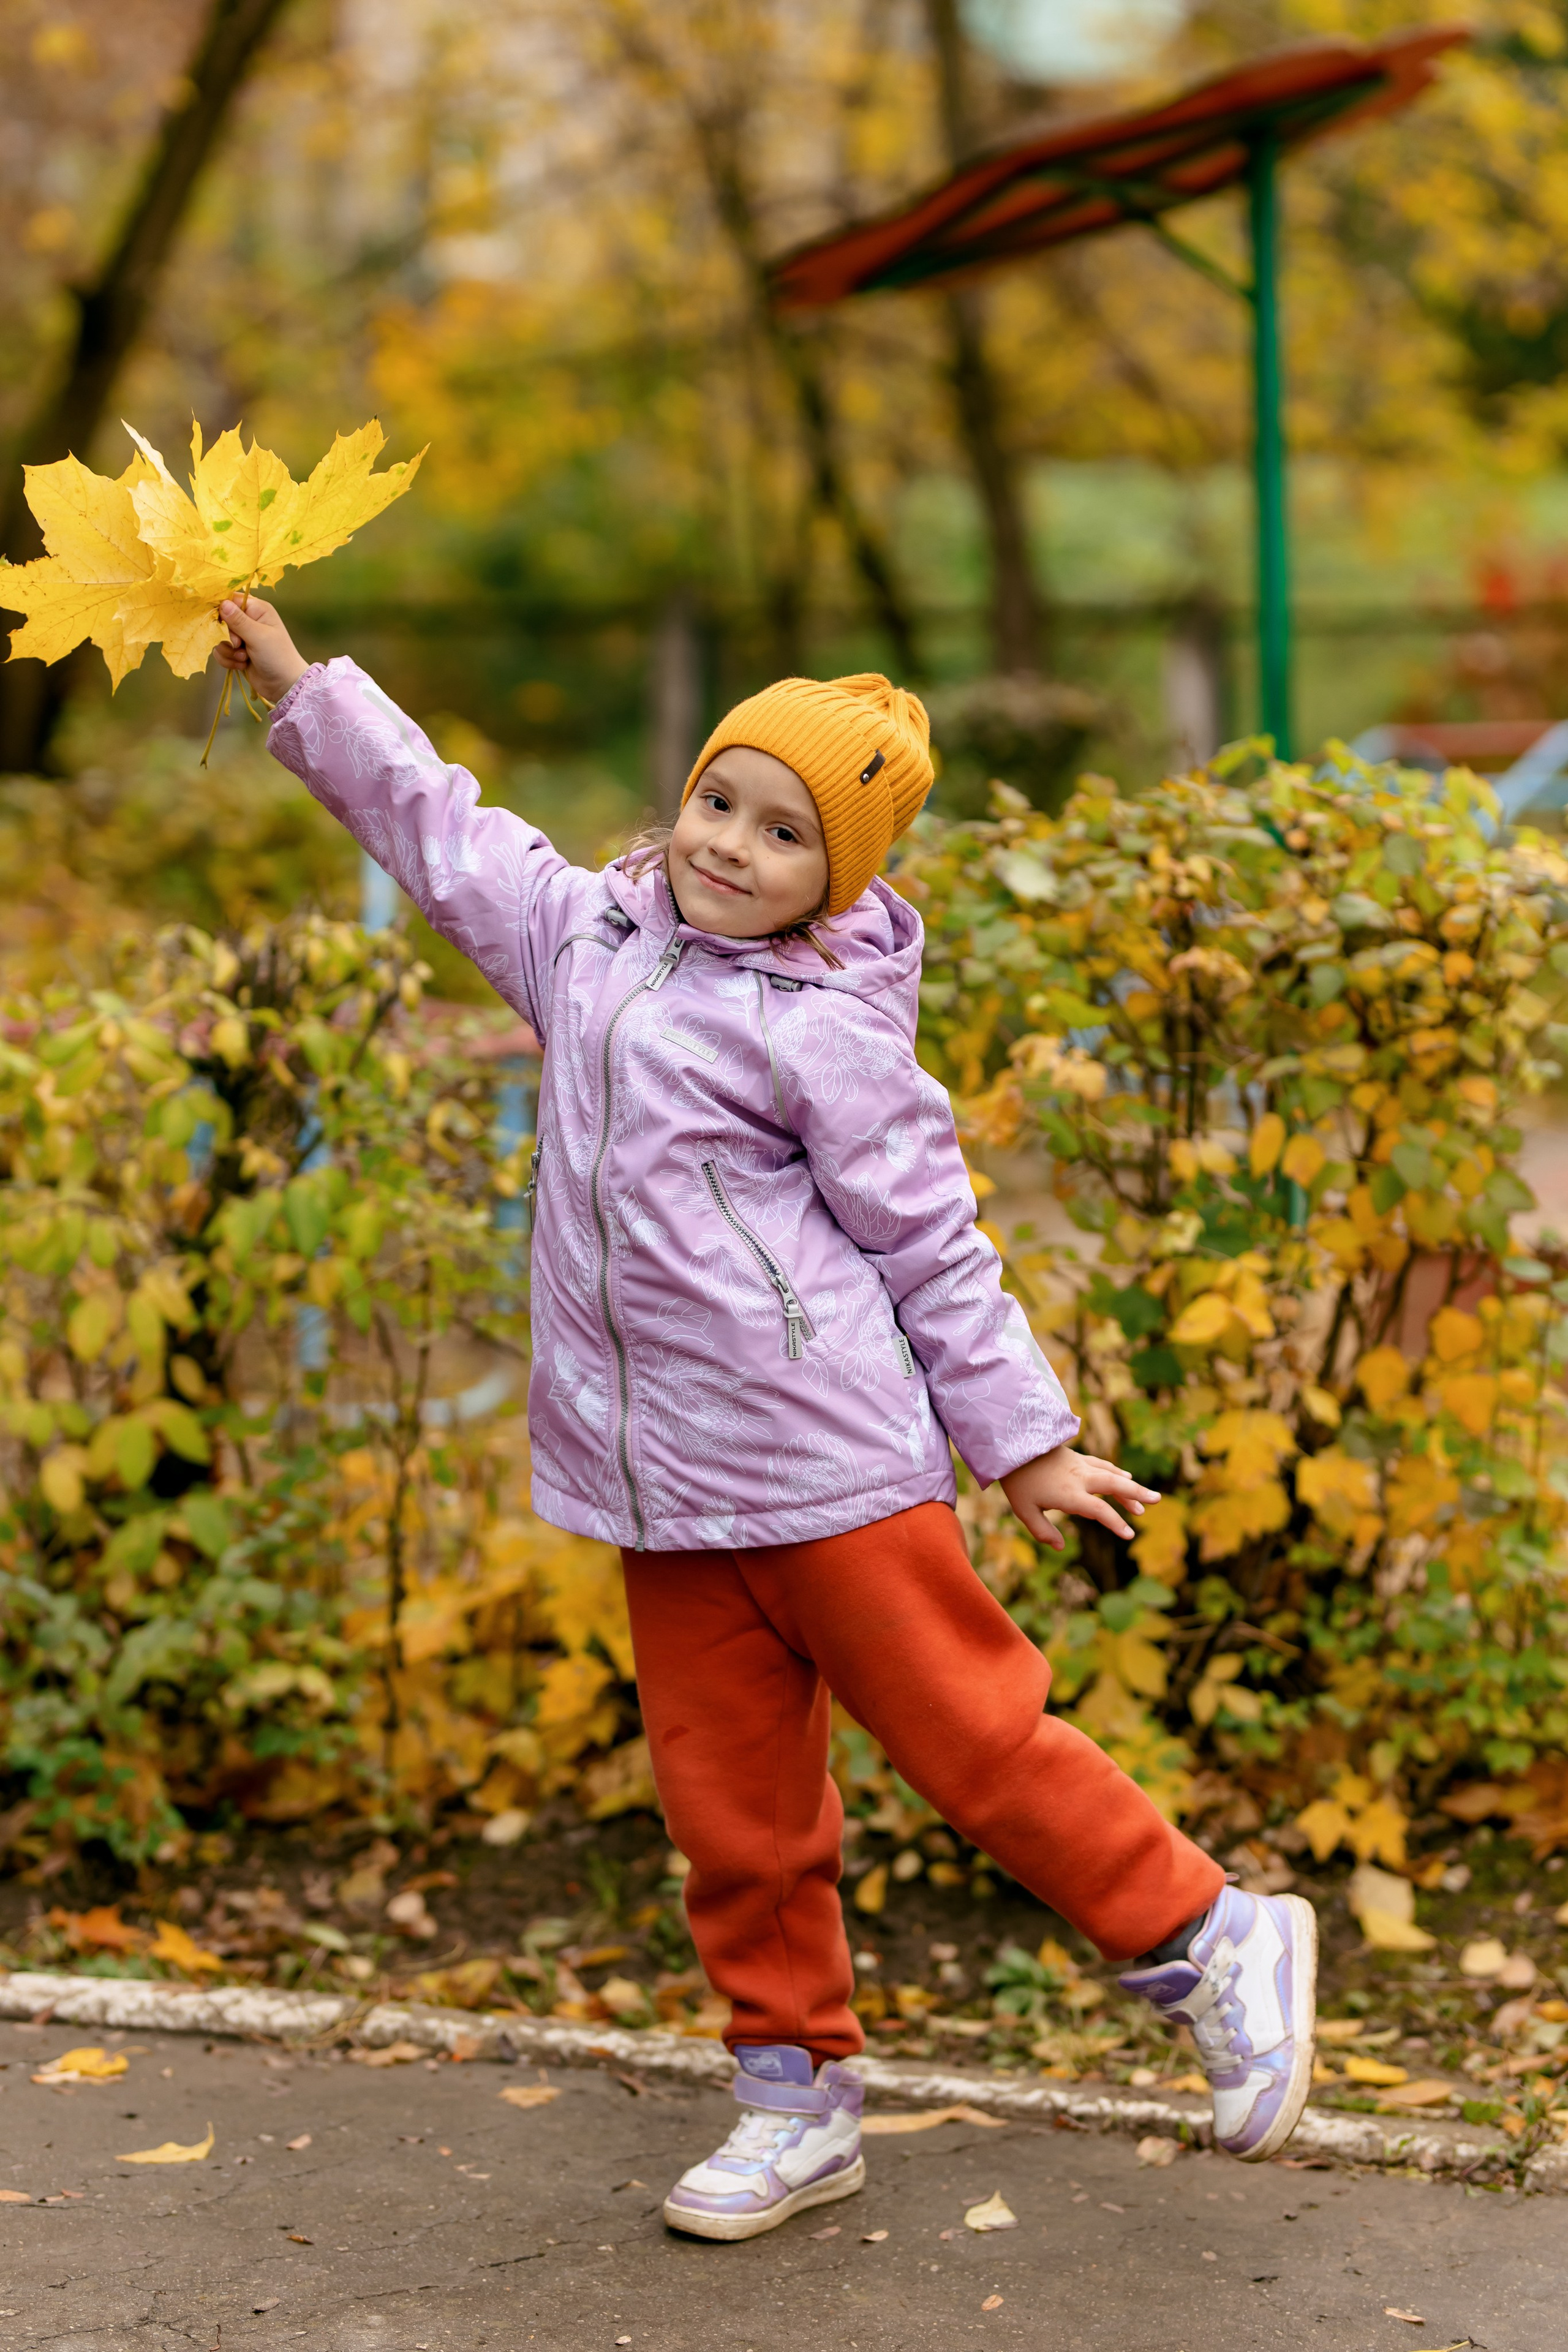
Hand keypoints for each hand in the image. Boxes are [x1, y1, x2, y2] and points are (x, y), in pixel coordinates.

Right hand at [213, 594, 310, 705]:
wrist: (284, 685)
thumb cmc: (277, 657)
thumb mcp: (258, 636)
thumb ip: (238, 620)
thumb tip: (223, 603)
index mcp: (257, 609)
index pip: (231, 599)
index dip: (222, 610)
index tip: (222, 623)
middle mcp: (249, 620)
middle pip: (222, 620)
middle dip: (228, 636)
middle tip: (240, 645)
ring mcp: (242, 637)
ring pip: (220, 638)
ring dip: (229, 651)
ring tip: (244, 658)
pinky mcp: (237, 652)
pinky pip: (221, 652)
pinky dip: (229, 660)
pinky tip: (242, 665)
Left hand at [1000, 1444, 1160, 1550]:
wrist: (1012, 1446)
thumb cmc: (1017, 1481)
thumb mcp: (1024, 1511)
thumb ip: (1043, 1531)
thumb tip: (1061, 1546)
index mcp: (1070, 1494)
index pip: (1100, 1511)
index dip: (1116, 1523)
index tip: (1130, 1535)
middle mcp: (1080, 1478)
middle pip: (1115, 1486)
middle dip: (1137, 1494)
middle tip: (1157, 1500)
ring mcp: (1080, 1465)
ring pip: (1111, 1474)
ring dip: (1130, 1486)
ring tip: (1145, 1499)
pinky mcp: (1077, 1457)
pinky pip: (1102, 1465)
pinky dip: (1116, 1472)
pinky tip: (1124, 1477)